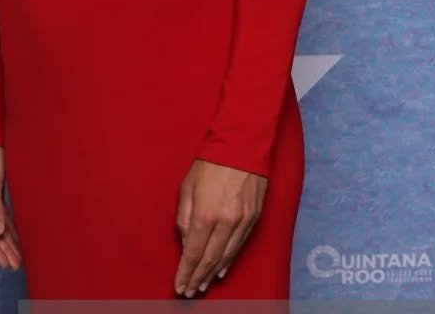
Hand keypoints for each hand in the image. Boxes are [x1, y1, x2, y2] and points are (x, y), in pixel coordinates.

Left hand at [174, 158, 266, 296]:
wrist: (242, 144)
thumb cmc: (209, 162)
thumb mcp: (187, 186)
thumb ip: (184, 216)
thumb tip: (186, 242)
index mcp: (205, 213)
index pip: (193, 253)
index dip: (186, 272)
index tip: (180, 285)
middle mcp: (224, 222)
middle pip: (209, 259)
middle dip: (198, 277)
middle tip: (190, 291)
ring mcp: (242, 221)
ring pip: (226, 256)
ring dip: (213, 273)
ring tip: (203, 284)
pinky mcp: (254, 217)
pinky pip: (240, 245)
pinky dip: (229, 260)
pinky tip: (222, 269)